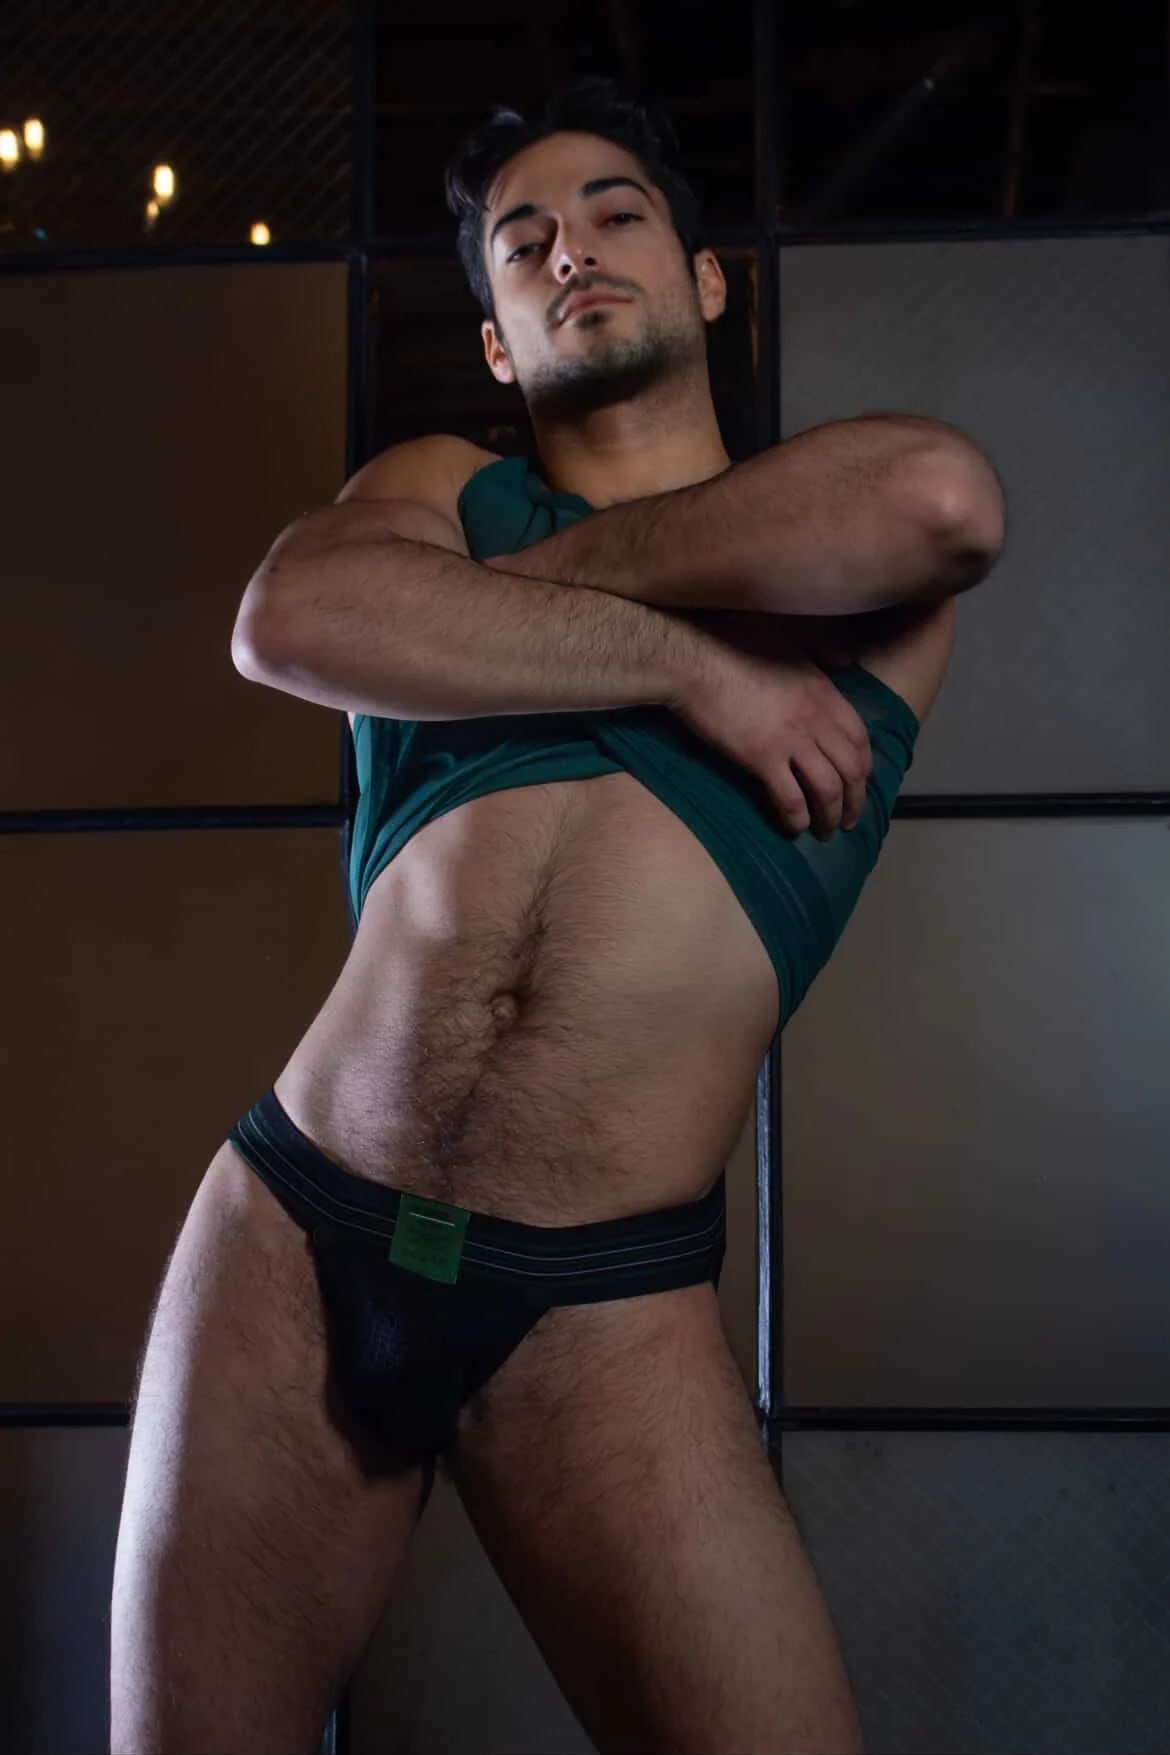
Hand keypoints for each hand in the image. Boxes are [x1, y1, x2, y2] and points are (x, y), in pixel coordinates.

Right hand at [668, 611, 871, 837]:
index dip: (864, 766)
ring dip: (829, 816)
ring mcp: (791, 740)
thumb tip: (846, 661)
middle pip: (851, 769)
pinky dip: (796, 817)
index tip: (859, 783)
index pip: (860, 738)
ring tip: (823, 831)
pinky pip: (791, 797)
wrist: (695, 660)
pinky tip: (793, 826)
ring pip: (827, 789)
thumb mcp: (790, 634)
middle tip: (847, 819)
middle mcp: (816, 718)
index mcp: (825, 691)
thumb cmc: (734, 642)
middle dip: (854, 800)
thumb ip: (823, 647)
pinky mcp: (762, 758)